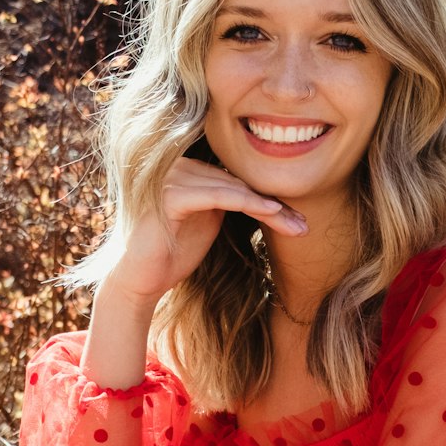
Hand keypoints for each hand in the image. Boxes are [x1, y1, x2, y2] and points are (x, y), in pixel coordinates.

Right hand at [104, 153, 307, 306]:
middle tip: (305, 226)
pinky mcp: (170, 193)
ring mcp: (172, 175)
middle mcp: (180, 165)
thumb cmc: (174, 254)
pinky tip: (272, 212)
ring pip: (234, 187)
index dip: (269, 199)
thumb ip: (231, 203)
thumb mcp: (211, 223)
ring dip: (269, 207)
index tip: (298, 221)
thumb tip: (272, 198)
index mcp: (190, 169)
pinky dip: (247, 202)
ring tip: (296, 226)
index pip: (238, 180)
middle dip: (275, 206)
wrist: (140, 279)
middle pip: (239, 182)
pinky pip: (217, 194)